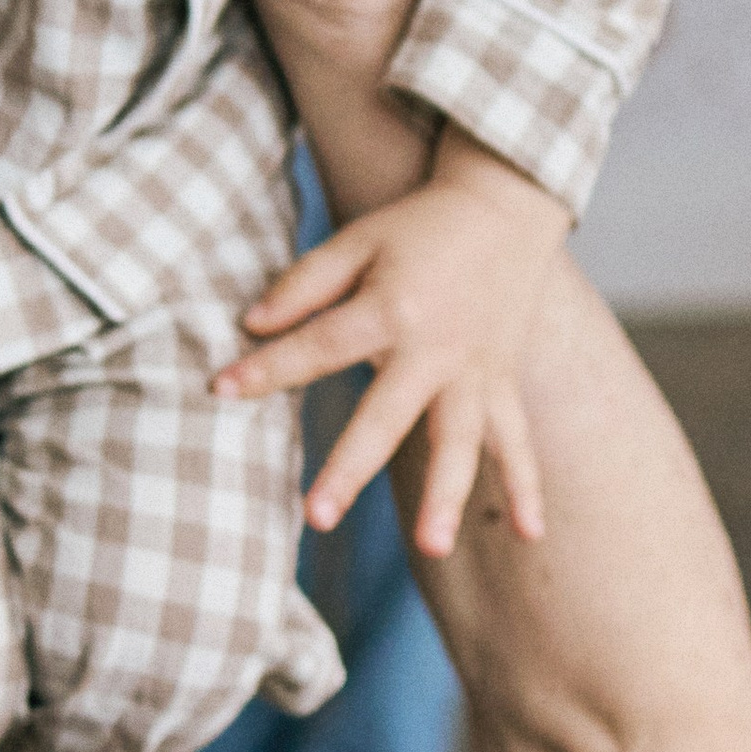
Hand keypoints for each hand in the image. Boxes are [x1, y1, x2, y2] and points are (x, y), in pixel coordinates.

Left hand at [212, 127, 569, 554]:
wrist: (506, 205)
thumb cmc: (420, 225)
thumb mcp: (358, 239)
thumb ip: (305, 284)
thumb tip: (250, 325)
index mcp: (393, 308)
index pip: (319, 347)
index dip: (268, 368)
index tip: (220, 390)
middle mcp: (437, 349)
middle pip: (387, 417)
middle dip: (350, 467)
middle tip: (315, 515)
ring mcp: (476, 372)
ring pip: (461, 443)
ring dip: (447, 497)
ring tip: (432, 546)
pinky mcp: (504, 383)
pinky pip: (517, 440)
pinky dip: (527, 487)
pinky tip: (530, 535)